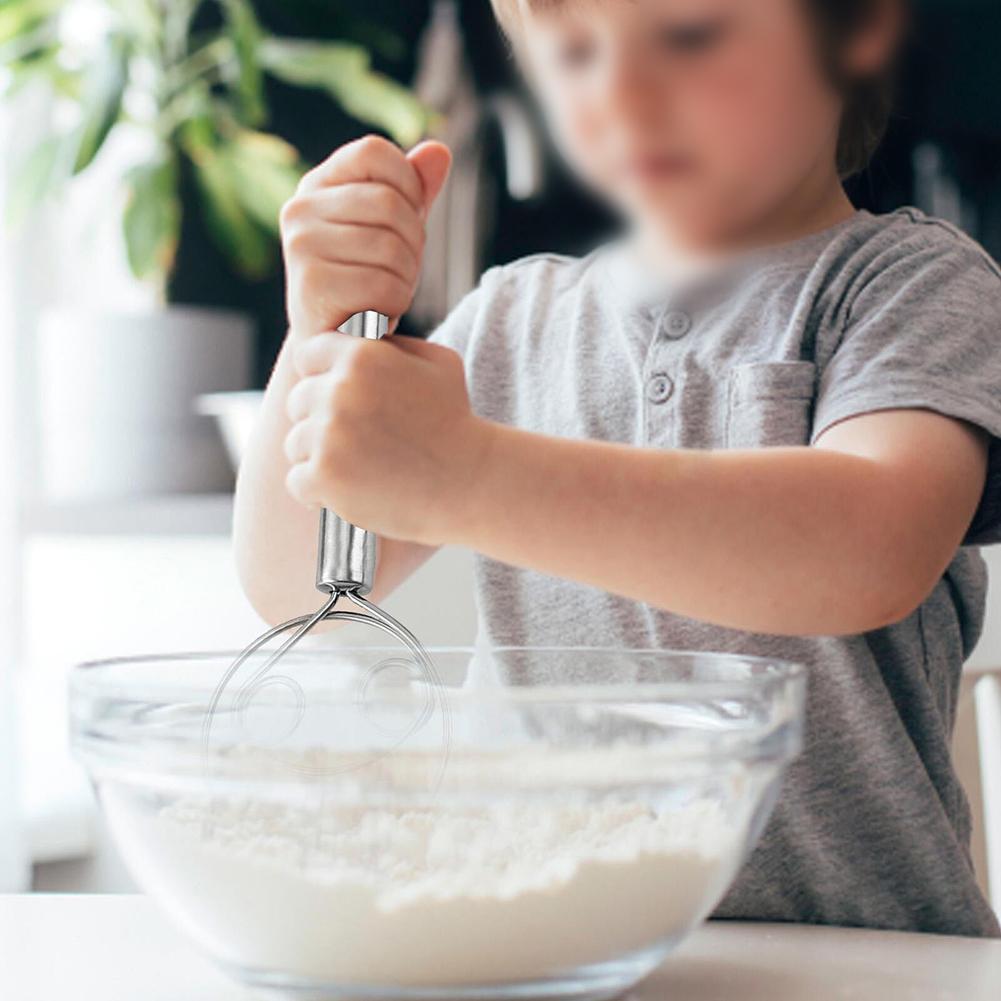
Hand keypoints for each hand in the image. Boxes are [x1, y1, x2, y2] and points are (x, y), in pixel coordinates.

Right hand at [280, 135, 451, 337]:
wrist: (335, 346)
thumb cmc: (366, 284)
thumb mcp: (391, 231)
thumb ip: (413, 191)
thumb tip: (439, 151)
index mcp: (316, 186)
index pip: (375, 152)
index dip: (408, 184)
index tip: (406, 221)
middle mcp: (299, 210)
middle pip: (390, 203)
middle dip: (413, 242)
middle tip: (400, 271)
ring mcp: (301, 247)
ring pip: (392, 248)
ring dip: (406, 278)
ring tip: (386, 294)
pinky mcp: (312, 287)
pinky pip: (384, 286)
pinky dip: (395, 305)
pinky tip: (377, 315)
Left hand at [283, 332, 493, 545]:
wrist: (470, 483)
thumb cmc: (456, 423)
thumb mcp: (438, 364)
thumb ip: (392, 345)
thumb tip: (358, 340)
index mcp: (361, 356)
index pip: (308, 357)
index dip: (322, 378)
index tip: (343, 401)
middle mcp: (339, 391)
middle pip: (298, 402)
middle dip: (320, 420)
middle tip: (356, 441)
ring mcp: (328, 435)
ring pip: (296, 443)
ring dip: (319, 457)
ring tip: (357, 468)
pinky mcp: (324, 476)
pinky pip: (297, 480)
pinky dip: (318, 492)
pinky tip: (348, 491)